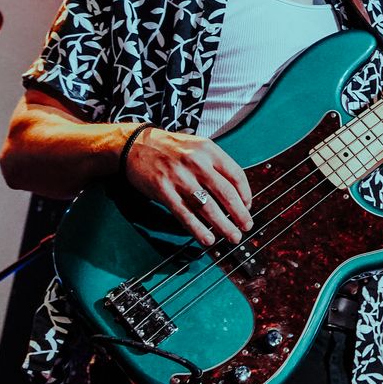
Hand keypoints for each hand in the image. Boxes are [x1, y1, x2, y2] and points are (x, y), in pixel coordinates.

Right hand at [121, 128, 253, 245]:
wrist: (135, 144)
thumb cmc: (170, 148)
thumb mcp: (197, 146)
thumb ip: (215, 164)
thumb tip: (234, 191)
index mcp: (208, 150)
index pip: (236, 175)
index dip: (246, 194)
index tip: (248, 207)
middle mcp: (196, 162)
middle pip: (226, 193)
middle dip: (239, 214)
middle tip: (246, 227)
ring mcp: (180, 177)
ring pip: (208, 207)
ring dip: (223, 225)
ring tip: (232, 237)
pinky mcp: (164, 190)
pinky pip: (185, 214)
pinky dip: (198, 230)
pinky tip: (208, 239)